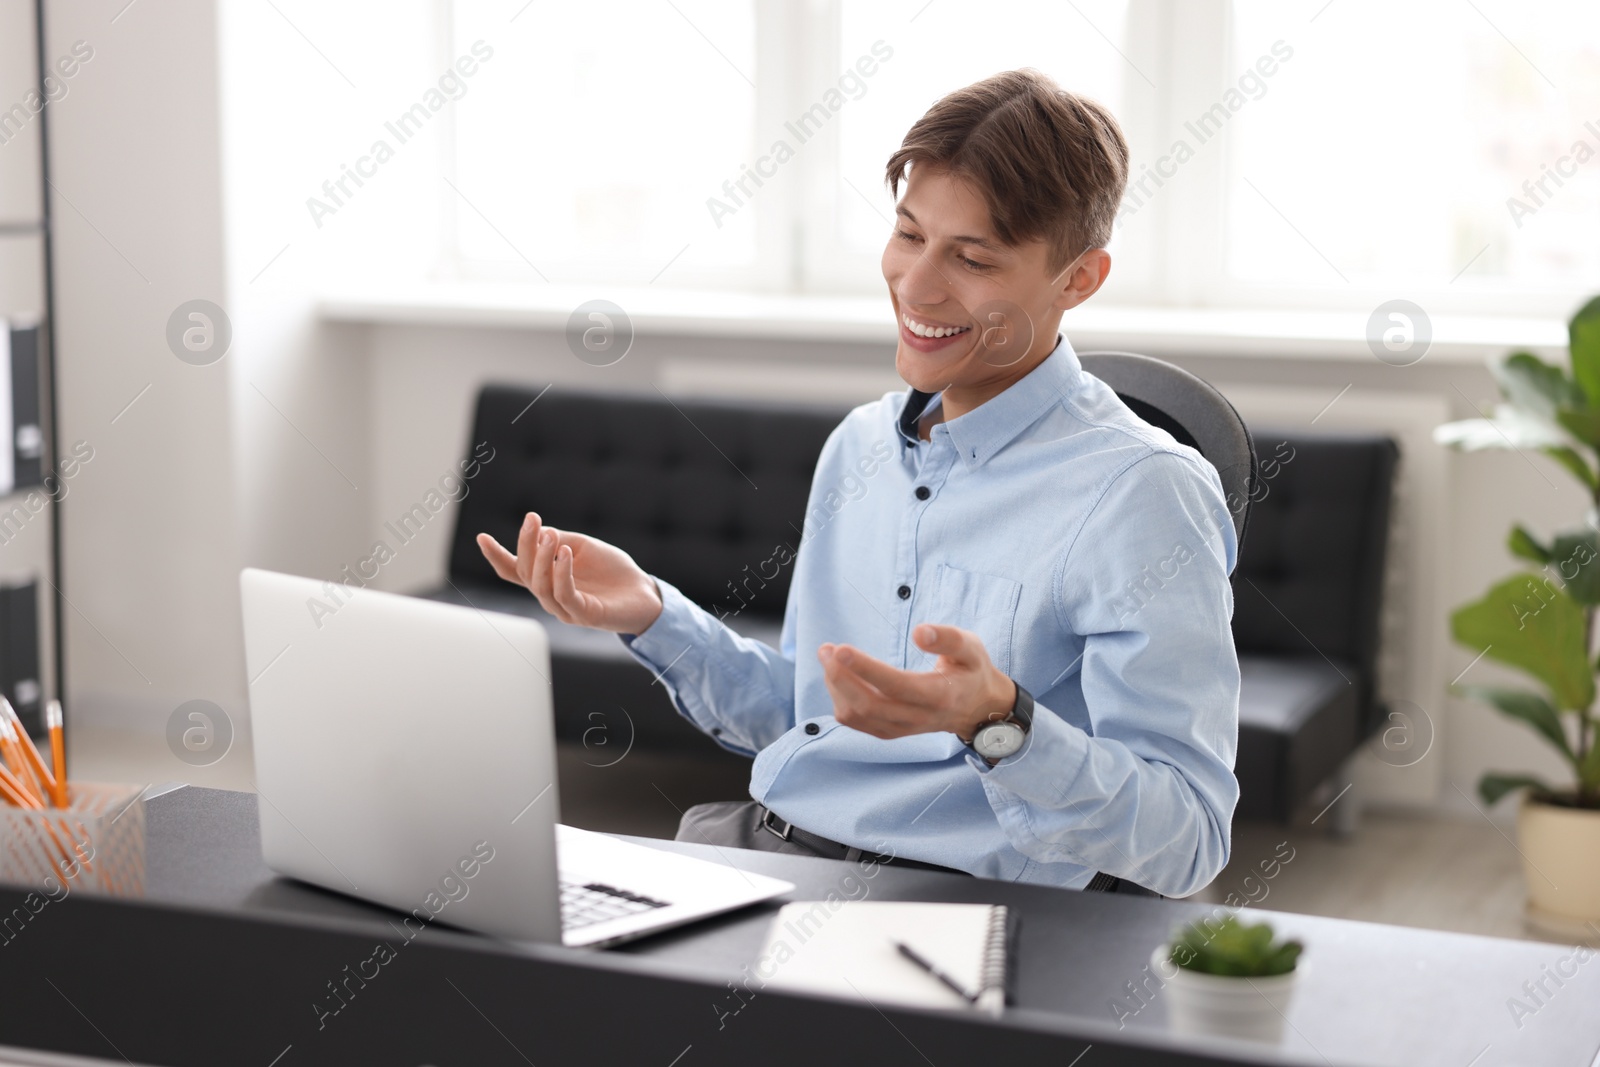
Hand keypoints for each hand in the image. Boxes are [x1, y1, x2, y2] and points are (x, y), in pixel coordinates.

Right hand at [477, 512, 662, 633]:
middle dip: (525, 545)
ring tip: (549, 535)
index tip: (482, 537)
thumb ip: (559, 540)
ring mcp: (565, 609)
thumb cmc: (613, 570)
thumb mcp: (583, 546)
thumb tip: (538, 532)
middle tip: (532, 519)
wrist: (645, 591)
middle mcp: (551, 595)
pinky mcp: (584, 615)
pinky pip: (565, 594)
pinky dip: (562, 572)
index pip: (515, 571)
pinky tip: (566, 553)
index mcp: (548, 578)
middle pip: (525, 573)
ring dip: (542, 557)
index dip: (497, 556)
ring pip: (540, 585)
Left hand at [817, 623, 1015, 740]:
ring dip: (836, 687)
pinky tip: (838, 677)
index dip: (865, 669)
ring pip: (858, 716)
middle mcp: (919, 717)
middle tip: (826, 649)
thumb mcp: (971, 648)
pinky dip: (841, 699)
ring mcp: (902, 728)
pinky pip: (857, 722)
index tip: (840, 649)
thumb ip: (948, 638)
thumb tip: (919, 632)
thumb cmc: (971, 671)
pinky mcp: (890, 731)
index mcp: (939, 695)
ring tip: (828, 657)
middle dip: (840, 677)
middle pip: (869, 705)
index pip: (896, 685)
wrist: (977, 708)